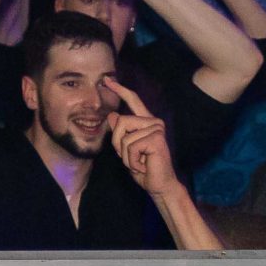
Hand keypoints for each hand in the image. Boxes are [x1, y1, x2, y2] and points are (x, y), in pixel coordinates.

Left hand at [105, 81, 182, 197]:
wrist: (158, 185)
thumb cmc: (143, 168)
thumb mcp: (126, 149)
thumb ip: (120, 133)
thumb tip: (112, 114)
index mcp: (146, 121)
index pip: (133, 100)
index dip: (119, 89)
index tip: (106, 80)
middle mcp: (153, 121)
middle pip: (120, 121)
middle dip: (117, 143)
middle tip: (131, 158)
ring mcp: (156, 128)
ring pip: (123, 136)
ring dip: (125, 155)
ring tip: (139, 162)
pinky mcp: (156, 138)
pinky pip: (130, 146)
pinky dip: (132, 160)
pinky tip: (143, 164)